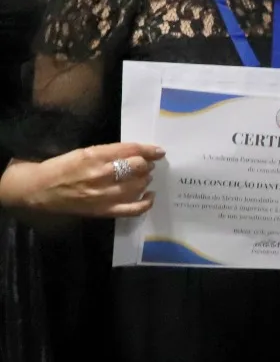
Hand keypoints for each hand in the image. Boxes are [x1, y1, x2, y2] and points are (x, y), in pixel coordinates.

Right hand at [0, 142, 164, 217]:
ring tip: (143, 177)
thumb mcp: (84, 152)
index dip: (148, 150)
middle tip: (144, 165)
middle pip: (138, 167)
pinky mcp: (104, 211)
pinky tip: (150, 195)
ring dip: (145, 179)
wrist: (40, 189)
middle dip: (145, 164)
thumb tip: (136, 153)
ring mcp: (104, 195)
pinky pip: (134, 209)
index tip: (158, 151)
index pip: (131, 151)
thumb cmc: (62, 167)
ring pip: (139, 185)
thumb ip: (109, 152)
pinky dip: (147, 202)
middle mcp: (102, 174)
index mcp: (95, 156)